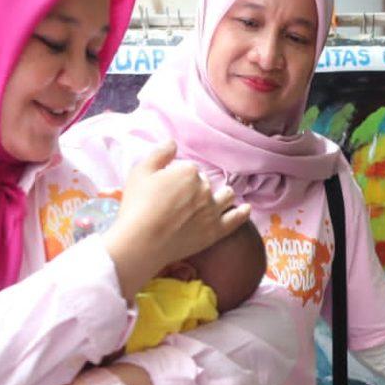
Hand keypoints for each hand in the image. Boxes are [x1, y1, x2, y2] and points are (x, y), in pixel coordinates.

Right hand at [104, 141, 248, 294]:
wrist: (142, 241)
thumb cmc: (137, 205)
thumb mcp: (141, 171)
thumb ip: (159, 153)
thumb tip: (173, 143)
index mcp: (188, 171)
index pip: (190, 169)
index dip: (179, 177)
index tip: (169, 187)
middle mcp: (205, 187)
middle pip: (206, 182)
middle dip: (198, 187)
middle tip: (185, 198)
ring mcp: (213, 210)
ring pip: (226, 196)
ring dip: (224, 194)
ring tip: (222, 196)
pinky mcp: (216, 231)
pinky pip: (236, 219)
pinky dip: (243, 213)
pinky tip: (247, 209)